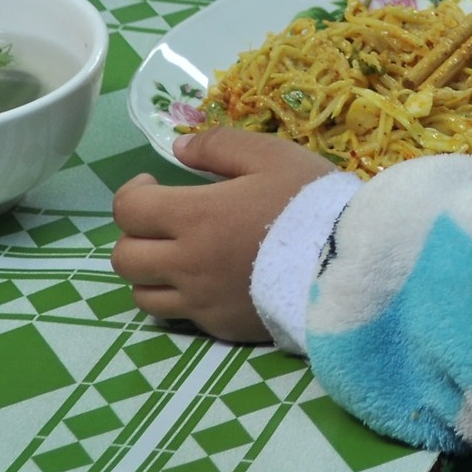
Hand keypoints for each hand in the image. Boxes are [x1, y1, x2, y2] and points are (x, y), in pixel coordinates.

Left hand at [110, 130, 339, 341]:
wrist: (347, 265)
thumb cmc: (310, 203)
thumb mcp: (271, 155)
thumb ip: (220, 145)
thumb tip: (179, 149)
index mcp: (195, 217)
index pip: (129, 210)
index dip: (131, 193)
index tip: (154, 184)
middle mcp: (186, 263)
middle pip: (123, 257)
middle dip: (134, 234)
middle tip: (163, 222)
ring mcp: (200, 301)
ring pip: (141, 294)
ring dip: (150, 271)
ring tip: (178, 255)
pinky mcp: (218, 327)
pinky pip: (178, 316)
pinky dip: (180, 297)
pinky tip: (207, 280)